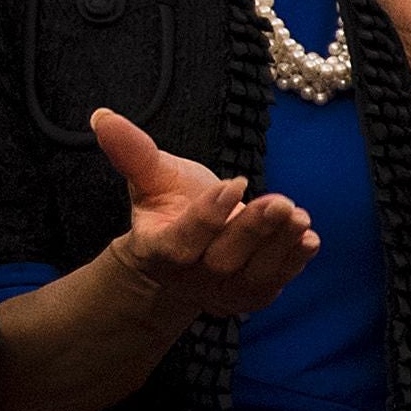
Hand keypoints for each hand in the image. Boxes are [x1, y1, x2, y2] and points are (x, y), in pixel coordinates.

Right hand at [86, 104, 317, 316]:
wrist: (186, 258)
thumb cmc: (168, 210)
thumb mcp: (151, 179)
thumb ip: (133, 153)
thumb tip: (102, 116)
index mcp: (159, 249)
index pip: (181, 242)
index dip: (206, 218)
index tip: (234, 183)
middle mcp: (192, 276)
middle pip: (222, 261)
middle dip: (251, 231)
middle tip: (280, 203)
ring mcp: (224, 291)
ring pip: (254, 274)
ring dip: (279, 245)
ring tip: (297, 216)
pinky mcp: (253, 295)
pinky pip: (276, 280)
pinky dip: (294, 261)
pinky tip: (308, 238)